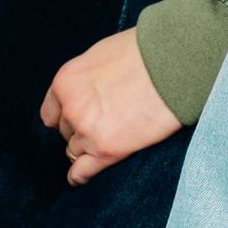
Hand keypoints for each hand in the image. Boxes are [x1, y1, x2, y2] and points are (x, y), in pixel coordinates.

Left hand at [41, 27, 181, 184]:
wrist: (176, 61)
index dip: (68, 115)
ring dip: (88, 149)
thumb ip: (89, 77)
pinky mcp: (106, 151)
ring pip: (74, 152)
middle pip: (65, 131)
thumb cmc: (147, 51)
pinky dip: (81, 176)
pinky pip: (80, 174)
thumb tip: (90, 89)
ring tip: (107, 142)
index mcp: (66, 81)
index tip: (82, 115)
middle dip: (81, 129)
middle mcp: (71, 108)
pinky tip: (86, 175)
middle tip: (105, 122)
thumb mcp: (105, 54)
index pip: (51, 112)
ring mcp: (87, 131)